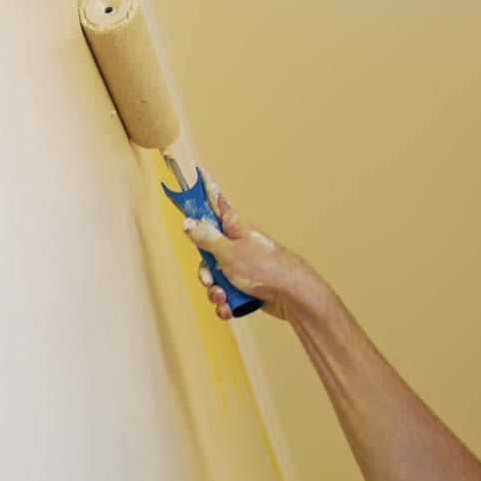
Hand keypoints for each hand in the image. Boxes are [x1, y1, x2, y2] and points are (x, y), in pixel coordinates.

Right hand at [182, 169, 331, 321]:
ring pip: (215, 276)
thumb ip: (206, 238)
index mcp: (234, 227)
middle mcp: (236, 244)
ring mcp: (241, 265)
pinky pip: (226, 292)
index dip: (206, 188)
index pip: (216, 201)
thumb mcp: (229, 252)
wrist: (292, 296)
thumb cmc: (267, 269)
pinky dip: (225, 301)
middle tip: (211, 278)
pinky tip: (230, 307)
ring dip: (215, 290)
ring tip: (224, 296)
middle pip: (206, 250)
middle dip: (206, 271)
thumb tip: (188, 223)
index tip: (199, 173)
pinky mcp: (245, 284)